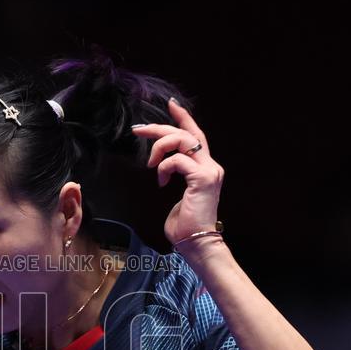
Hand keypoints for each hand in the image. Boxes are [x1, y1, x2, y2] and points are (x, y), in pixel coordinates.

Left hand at [131, 98, 225, 246]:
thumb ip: (176, 180)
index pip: (196, 136)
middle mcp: (211, 166)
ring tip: (150, 163)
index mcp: (206, 169)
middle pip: (186, 134)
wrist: (196, 244)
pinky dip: (164, 167)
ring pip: (183, 141)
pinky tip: (161, 181)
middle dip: (161, 127)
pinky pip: (178, 160)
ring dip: (160, 146)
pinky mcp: (203, 178)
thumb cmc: (184, 227)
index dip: (184, 118)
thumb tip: (164, 173)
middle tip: (138, 129)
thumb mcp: (178, 197)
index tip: (171, 105)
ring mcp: (209, 171)